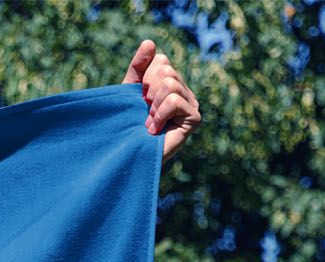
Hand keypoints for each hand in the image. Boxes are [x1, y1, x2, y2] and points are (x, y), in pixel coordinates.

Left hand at [122, 40, 201, 162]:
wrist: (131, 156)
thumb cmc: (130, 126)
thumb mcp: (130, 92)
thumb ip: (138, 67)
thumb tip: (150, 42)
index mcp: (172, 82)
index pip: (161, 60)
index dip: (145, 78)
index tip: (140, 100)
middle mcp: (185, 91)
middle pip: (167, 71)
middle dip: (149, 93)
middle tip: (146, 114)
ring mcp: (193, 104)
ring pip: (170, 84)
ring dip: (153, 107)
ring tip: (150, 123)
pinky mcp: (194, 118)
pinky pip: (174, 100)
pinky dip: (160, 115)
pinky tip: (155, 129)